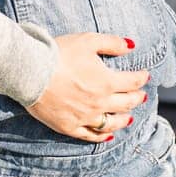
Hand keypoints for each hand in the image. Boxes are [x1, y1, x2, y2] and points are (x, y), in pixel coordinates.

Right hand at [26, 33, 149, 140]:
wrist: (30, 71)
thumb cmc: (58, 53)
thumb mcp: (88, 41)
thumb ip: (112, 43)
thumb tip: (131, 45)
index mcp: (107, 81)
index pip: (132, 82)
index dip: (141, 78)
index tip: (145, 76)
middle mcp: (100, 103)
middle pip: (126, 104)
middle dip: (137, 98)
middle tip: (142, 96)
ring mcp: (85, 117)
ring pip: (112, 123)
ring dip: (124, 120)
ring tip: (130, 118)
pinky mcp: (69, 126)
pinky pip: (90, 136)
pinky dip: (102, 136)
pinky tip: (108, 135)